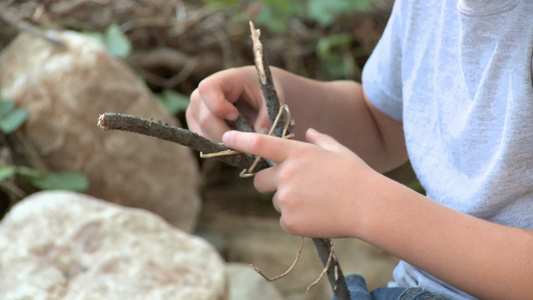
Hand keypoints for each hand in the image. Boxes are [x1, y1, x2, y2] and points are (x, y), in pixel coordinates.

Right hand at [186, 66, 276, 141]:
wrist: (255, 95)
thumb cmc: (262, 93)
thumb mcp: (271, 98)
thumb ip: (267, 115)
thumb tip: (261, 134)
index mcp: (221, 80)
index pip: (207, 89)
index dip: (220, 106)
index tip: (236, 115)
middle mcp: (201, 94)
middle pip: (205, 119)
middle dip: (226, 134)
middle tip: (245, 140)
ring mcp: (195, 111)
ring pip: (204, 134)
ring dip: (224, 142)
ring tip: (242, 138)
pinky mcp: (195, 126)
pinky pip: (203, 143)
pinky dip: (220, 146)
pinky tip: (234, 141)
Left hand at [222, 128, 378, 237]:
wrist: (369, 206)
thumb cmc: (357, 175)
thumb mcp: (339, 151)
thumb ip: (320, 140)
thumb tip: (310, 132)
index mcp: (296, 153)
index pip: (261, 144)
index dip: (241, 141)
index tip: (226, 137)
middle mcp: (285, 174)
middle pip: (260, 181)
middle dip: (271, 184)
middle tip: (294, 188)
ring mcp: (286, 199)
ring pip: (276, 201)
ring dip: (289, 203)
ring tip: (317, 203)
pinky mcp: (289, 222)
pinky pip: (284, 220)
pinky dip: (296, 220)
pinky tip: (318, 216)